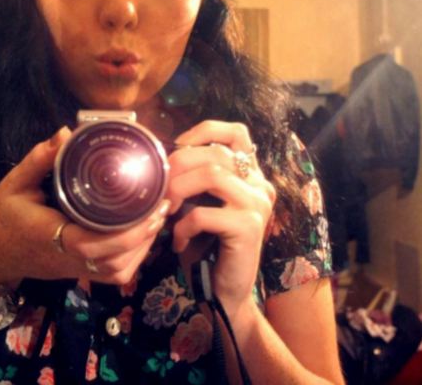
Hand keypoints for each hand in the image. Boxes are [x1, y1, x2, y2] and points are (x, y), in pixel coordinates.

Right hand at [0, 127, 171, 287]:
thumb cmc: (2, 217)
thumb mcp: (13, 183)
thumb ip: (39, 159)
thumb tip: (66, 132)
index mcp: (51, 236)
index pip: (92, 243)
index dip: (126, 233)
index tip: (150, 209)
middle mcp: (67, 258)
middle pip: (114, 262)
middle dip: (144, 237)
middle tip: (162, 204)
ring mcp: (76, 269)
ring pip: (118, 272)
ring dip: (143, 248)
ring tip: (157, 215)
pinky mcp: (81, 271)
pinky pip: (114, 273)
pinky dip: (134, 257)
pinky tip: (144, 233)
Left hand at [167, 120, 275, 312]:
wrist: (223, 290)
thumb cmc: (206, 245)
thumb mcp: (200, 203)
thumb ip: (194, 178)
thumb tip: (163, 157)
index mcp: (250, 175)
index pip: (237, 132)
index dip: (206, 130)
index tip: (178, 144)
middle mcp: (260, 185)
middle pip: (217, 152)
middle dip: (180, 164)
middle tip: (161, 188)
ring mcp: (258, 205)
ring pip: (213, 175)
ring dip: (179, 190)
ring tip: (166, 210)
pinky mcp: (250, 227)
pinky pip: (205, 213)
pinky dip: (184, 226)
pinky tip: (179, 241)